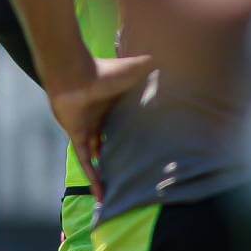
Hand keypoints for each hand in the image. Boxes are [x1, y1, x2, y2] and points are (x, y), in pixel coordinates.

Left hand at [47, 55, 154, 201]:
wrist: (72, 72)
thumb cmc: (104, 70)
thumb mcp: (135, 67)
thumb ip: (153, 64)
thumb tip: (177, 56)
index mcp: (114, 105)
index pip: (124, 124)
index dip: (133, 136)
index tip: (148, 148)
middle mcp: (100, 118)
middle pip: (110, 141)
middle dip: (119, 156)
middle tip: (134, 173)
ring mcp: (87, 128)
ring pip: (97, 155)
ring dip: (105, 172)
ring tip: (118, 191)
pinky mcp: (77, 136)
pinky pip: (85, 161)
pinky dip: (92, 177)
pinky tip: (101, 195)